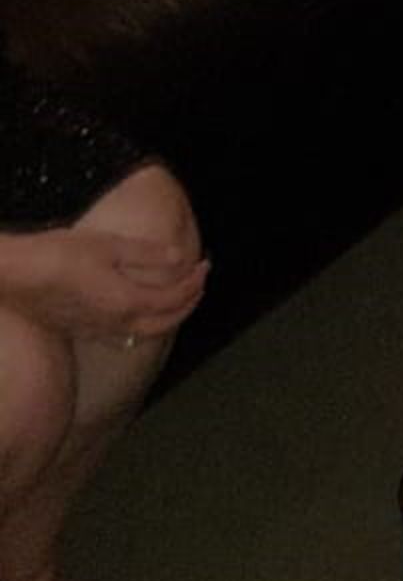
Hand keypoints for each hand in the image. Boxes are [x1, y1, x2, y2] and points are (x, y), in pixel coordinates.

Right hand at [0, 223, 207, 343]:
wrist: (14, 276)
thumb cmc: (59, 255)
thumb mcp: (108, 246)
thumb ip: (147, 254)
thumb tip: (180, 258)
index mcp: (125, 302)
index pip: (172, 299)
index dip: (194, 283)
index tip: (205, 265)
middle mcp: (113, 323)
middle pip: (163, 322)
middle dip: (188, 304)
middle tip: (201, 284)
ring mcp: (95, 330)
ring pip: (143, 332)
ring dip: (167, 316)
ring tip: (179, 297)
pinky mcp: (79, 329)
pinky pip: (122, 335)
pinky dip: (142, 326)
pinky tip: (139, 316)